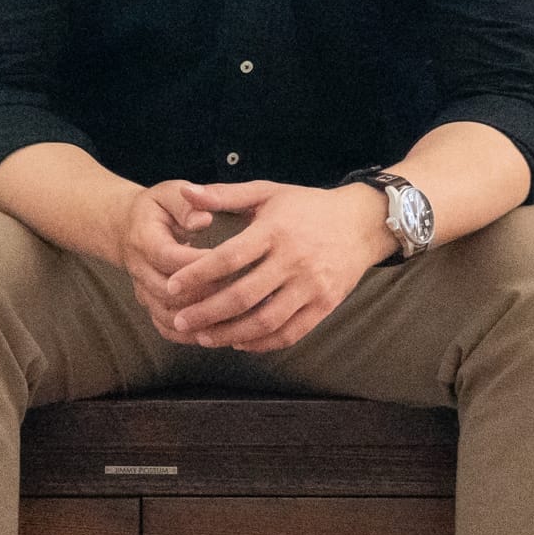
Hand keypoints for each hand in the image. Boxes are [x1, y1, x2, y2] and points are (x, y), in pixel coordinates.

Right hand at [118, 179, 221, 334]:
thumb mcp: (169, 194)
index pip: (171, 258)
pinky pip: (167, 329)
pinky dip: (190, 335)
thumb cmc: (157, 209)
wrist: (127, 228)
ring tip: (236, 318)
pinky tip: (218, 332)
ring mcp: (143, 292)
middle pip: (170, 293)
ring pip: (170, 316)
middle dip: (207, 295)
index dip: (201, 264)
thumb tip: (204, 219)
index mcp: (144, 240)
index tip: (234, 261)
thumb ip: (186, 204)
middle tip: (243, 293)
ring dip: (202, 320)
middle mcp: (140, 270)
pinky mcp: (150, 306)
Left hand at [155, 181, 392, 352]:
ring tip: (203, 337)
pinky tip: (239, 341)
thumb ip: (224, 195)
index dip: (197, 274)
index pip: (229, 258)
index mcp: (276, 231)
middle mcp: (294, 260)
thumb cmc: (307, 207)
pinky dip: (262, 343)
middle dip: (206, 313)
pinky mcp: (325, 305)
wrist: (362, 223)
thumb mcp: (267, 193)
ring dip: (230, 334)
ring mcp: (312, 286)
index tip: (171, 286)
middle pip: (243, 296)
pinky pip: (290, 333)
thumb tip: (185, 191)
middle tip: (179, 321)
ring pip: (265, 321)